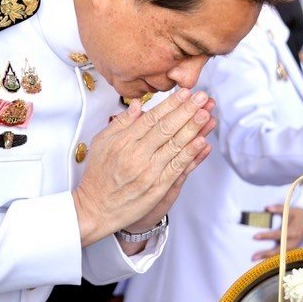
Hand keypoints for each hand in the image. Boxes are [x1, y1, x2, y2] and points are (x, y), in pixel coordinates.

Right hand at [71, 89, 214, 245]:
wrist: (95, 208)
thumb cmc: (98, 176)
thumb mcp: (101, 143)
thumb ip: (121, 123)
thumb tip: (138, 106)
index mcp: (123, 141)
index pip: (152, 118)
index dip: (171, 104)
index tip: (185, 93)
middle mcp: (136, 154)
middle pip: (166, 128)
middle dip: (186, 110)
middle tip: (202, 97)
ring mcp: (148, 172)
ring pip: (174, 145)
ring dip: (193, 128)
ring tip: (206, 114)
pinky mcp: (156, 188)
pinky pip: (177, 168)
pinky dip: (190, 154)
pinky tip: (202, 142)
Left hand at [250, 203, 302, 261]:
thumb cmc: (299, 216)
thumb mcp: (291, 210)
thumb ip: (279, 209)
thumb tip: (266, 208)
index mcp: (293, 232)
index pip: (278, 235)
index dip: (266, 236)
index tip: (255, 236)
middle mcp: (293, 242)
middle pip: (278, 250)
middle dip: (265, 254)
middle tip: (253, 257)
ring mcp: (292, 248)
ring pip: (279, 256)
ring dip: (266, 258)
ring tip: (254, 259)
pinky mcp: (291, 250)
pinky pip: (280, 256)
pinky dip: (271, 259)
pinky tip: (261, 261)